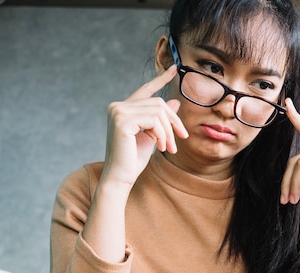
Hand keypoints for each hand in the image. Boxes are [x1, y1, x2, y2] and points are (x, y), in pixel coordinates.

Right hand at [102, 65, 188, 186]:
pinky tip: (161, 147)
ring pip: (158, 112)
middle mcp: (117, 106)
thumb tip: (174, 103)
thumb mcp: (152, 136)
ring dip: (169, 131)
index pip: (145, 90)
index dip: (161, 79)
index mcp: (122, 108)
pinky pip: (154, 120)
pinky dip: (162, 134)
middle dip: (173, 121)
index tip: (175, 68)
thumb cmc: (133, 159)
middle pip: (158, 103)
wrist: (121, 177)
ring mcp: (118, 112)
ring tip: (169, 148)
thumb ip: (160, 119)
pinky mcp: (122, 121)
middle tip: (181, 138)